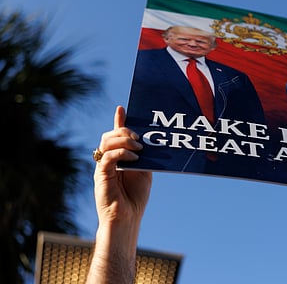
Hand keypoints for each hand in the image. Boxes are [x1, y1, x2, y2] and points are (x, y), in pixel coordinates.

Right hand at [93, 105, 151, 224]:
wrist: (127, 218)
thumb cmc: (136, 196)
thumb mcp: (144, 171)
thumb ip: (143, 156)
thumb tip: (146, 141)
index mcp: (119, 157)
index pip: (116, 134)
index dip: (119, 120)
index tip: (123, 108)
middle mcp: (109, 159)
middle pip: (110, 135)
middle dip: (125, 130)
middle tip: (139, 137)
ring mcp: (103, 166)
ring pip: (106, 141)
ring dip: (124, 139)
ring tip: (138, 146)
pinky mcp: (101, 174)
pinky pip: (107, 156)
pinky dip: (121, 152)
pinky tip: (134, 157)